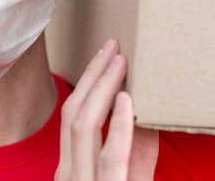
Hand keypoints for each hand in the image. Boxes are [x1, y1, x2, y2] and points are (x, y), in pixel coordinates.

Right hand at [55, 39, 158, 180]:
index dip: (87, 81)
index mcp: (71, 168)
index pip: (72, 115)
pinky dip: (119, 126)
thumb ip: (137, 151)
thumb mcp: (130, 179)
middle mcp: (70, 175)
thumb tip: (144, 108)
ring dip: (103, 88)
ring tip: (120, 63)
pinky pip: (111, 157)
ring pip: (84, 126)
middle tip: (112, 47)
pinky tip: (126, 101)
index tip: (103, 55)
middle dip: (93, 75)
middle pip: (73, 113)